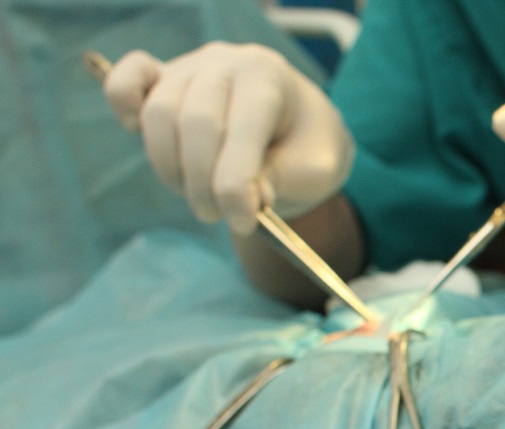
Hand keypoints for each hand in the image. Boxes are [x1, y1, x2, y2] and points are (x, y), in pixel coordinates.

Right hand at [103, 42, 353, 235]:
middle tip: (219, 217)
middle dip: (205, 185)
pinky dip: (122, 105)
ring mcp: (188, 67)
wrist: (298, 130)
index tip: (244, 223)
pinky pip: (125, 82)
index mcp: (268, 76)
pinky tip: (136, 131)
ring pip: (158, 116)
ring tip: (201, 198)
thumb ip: (283, 179)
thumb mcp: (315, 169)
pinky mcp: (160, 80)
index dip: (236, 185)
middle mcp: (225, 63)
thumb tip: (247, 196)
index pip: (242, 129)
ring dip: (173, 169)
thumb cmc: (307, 148)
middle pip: (196, 123)